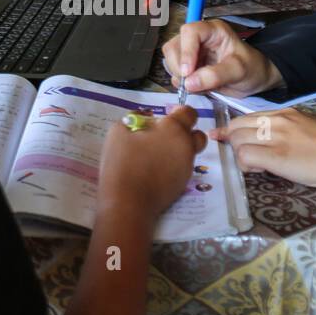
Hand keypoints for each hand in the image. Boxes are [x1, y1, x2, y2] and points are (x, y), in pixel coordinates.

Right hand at [98, 105, 207, 222]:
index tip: (166, 116)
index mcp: (173, 129)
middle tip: (164, 137)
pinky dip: (173, 167)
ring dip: (178, 150)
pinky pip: (182, 169)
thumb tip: (145, 117)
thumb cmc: (123, 162)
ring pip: (189, 153)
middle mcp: (186, 146)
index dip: (179, 112)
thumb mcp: (119, 131)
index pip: (189, 113)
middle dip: (185, 132)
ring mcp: (187, 167)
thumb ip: (134, 118)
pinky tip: (154, 172)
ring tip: (155, 156)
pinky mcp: (182, 185)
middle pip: (197, 135)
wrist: (128, 202)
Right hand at [162, 19, 282, 96]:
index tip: (188, 73)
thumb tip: (189, 83)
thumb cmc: (252, 68)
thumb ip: (215, 75)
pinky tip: (200, 88)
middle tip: (192, 84)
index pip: (189, 32)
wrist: (255, 80)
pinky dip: (183, 85)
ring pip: (171, 61)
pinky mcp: (188, 66)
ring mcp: (191, 52)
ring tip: (200, 86)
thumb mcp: (239, 71)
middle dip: (179, 67)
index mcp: (212, 30)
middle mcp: (198, 38)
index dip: (186, 51)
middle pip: (174, 46)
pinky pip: (175, 74)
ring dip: (180, 77)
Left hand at [212, 107, 315, 190]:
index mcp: (284, 113)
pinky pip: (246, 156)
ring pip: (238, 141)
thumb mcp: (306, 128)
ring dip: (241, 156)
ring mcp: (276, 137)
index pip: (246, 117)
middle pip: (237, 127)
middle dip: (234, 143)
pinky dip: (247, 165)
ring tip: (258, 166)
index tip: (223, 138)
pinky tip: (260, 170)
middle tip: (248, 158)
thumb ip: (284, 130)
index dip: (232, 130)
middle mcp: (277, 121)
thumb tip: (266, 141)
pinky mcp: (277, 156)